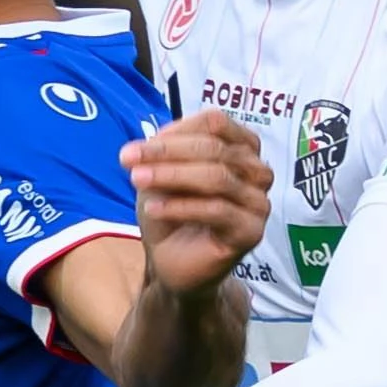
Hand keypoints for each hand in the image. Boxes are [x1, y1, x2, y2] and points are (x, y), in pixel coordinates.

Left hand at [121, 110, 270, 295]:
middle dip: (166, 153)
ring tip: (137, 180)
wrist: (173, 262)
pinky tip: (153, 208)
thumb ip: (166, 150)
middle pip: (215, 148)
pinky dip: (180, 207)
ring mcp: (258, 202)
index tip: (133, 150)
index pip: (215, 124)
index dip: (173, 133)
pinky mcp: (252, 231)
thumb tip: (153, 141)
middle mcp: (257, 171)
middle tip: (128, 160)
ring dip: (171, 176)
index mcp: (241, 147)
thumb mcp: (163, 173)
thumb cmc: (172, 211)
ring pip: (217, 177)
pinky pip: (217, 210)